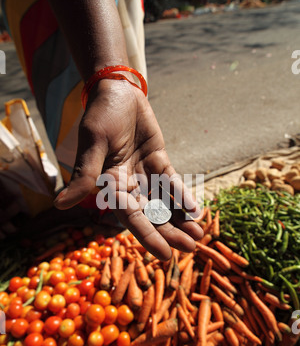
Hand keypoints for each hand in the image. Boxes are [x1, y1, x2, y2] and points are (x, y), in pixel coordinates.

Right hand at [54, 79, 202, 259]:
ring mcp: (145, 174)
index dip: (148, 235)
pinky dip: (184, 195)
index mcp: (111, 185)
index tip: (165, 255)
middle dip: (170, 231)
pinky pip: (173, 182)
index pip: (131, 217)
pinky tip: (197, 209)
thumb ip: (84, 174)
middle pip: (151, 214)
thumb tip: (59, 204)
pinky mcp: (159, 161)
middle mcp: (128, 184)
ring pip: (164, 202)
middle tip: (191, 246)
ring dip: (180, 218)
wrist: (117, 91)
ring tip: (199, 234)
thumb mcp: (93, 142)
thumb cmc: (101, 114)